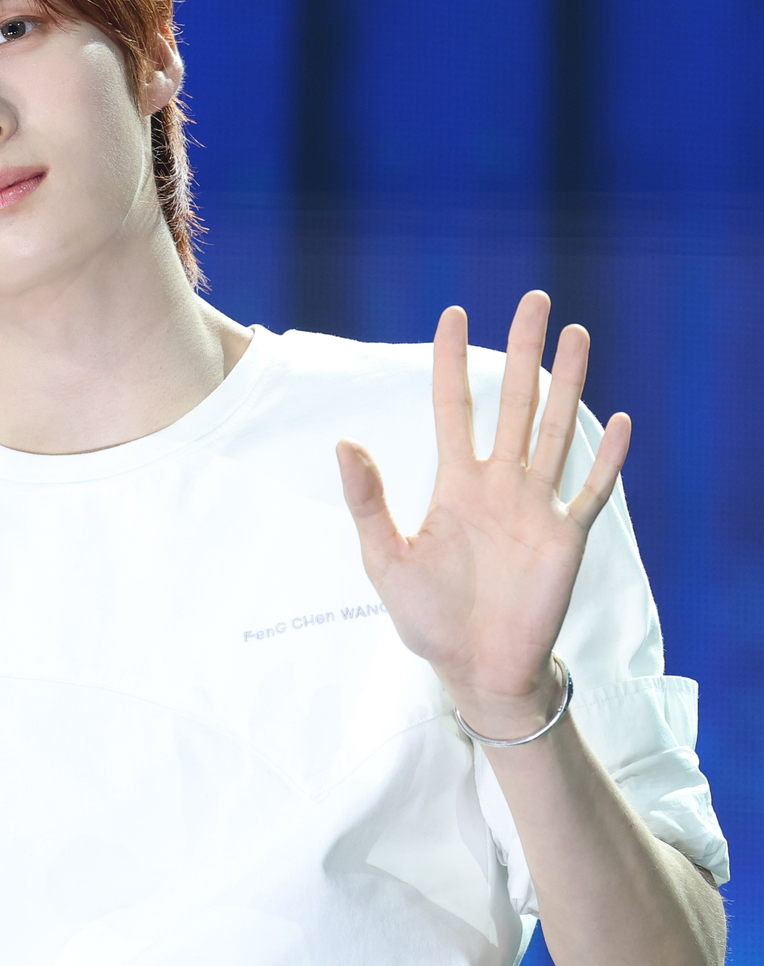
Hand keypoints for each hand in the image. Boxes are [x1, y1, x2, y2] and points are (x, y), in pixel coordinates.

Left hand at [335, 290, 630, 739]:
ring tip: (576, 332)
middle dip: (522, 351)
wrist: (475, 667)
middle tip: (532, 298)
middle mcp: (500, 485)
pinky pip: (592, 490)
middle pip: (514, 402)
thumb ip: (368, 501)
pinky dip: (607, 459)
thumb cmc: (428, 618)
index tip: (453, 315)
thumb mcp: (385, 559)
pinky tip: (621, 422)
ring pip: (555, 429)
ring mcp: (536, 506)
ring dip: (568, 383)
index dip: (452, 362)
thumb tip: (343, 443)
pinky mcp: (566, 536)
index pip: (453, 407)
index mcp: (456, 485)